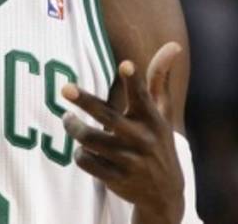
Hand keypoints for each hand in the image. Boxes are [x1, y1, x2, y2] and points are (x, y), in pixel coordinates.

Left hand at [62, 42, 184, 223]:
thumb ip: (159, 79)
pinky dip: (80, 154)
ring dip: (73, 128)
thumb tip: (173, 45)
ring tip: (68, 119)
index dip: (133, 80)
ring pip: (89, 139)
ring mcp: (129, 160)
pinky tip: (83, 150)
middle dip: (85, 101)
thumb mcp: (162, 112)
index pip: (142, 96)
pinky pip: (86, 161)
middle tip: (65, 88)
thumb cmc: (158, 141)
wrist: (165, 193)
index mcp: (152, 118)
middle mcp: (141, 138)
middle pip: (107, 117)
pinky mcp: (116, 179)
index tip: (125, 64)